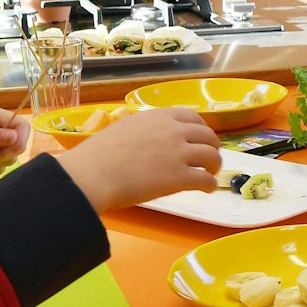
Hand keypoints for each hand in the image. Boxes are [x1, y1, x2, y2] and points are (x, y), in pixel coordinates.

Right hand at [54, 107, 221, 211]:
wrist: (93, 174)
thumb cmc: (99, 155)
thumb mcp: (124, 128)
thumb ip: (144, 130)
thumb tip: (148, 138)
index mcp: (159, 116)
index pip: (193, 117)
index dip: (201, 130)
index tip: (199, 139)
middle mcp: (174, 131)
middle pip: (208, 136)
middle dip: (212, 147)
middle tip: (208, 159)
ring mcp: (179, 153)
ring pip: (212, 156)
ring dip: (214, 166)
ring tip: (210, 174)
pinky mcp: (180, 177)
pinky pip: (206, 180)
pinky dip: (210, 184)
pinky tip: (206, 189)